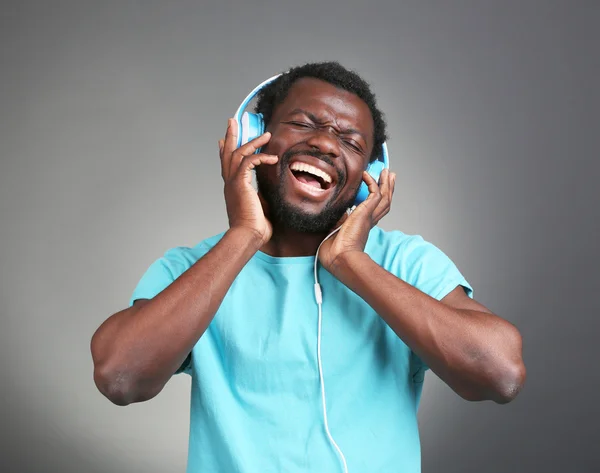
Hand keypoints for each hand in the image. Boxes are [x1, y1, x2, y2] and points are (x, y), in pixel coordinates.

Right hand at [219, 118, 278, 244]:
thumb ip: (260, 195)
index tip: (224, 140)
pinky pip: (249, 162)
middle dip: (231, 135)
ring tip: (266, 135)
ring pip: (238, 153)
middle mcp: (230, 183)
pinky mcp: (240, 183)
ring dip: (252, 141)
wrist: (248, 236)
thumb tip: (267, 191)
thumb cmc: (254, 228)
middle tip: (232, 121)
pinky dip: (261, 157)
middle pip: (227, 153)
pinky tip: (273, 158)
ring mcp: (233, 182)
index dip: (225, 151)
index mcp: (233, 189)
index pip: (226, 165)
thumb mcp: (259, 207)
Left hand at [318, 169, 395, 272]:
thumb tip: (331, 212)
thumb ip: (334, 221)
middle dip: (388, 188)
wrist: (339, 257)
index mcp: (362, 227)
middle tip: (390, 176)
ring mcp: (369, 216)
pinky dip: (372, 182)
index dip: (376, 200)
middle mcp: (369, 221)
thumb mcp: (332, 232)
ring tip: (387, 172)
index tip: (375, 189)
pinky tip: (366, 174)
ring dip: (386, 183)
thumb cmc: (334, 252)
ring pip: (384, 196)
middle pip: (384, 202)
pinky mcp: (366, 212)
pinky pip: (374, 193)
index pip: (373, 210)